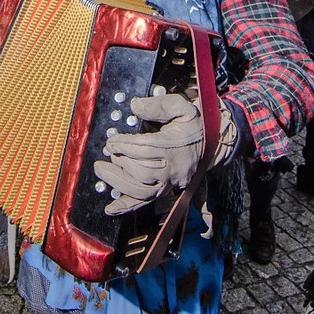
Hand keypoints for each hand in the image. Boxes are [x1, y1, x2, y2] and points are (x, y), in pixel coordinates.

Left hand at [93, 93, 236, 214]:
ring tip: (102, 170)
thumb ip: (159, 105)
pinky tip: (110, 208)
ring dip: (119, 183)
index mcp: (176, 146)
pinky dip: (127, 207)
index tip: (111, 141)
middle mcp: (174, 169)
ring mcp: (170, 183)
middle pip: (144, 172)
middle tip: (108, 153)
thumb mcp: (181, 107)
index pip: (147, 148)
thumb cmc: (192, 124)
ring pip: (143, 191)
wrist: (212, 144)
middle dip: (122, 163)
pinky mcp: (166, 191)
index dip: (125, 145)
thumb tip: (134, 106)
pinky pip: (146, 203)